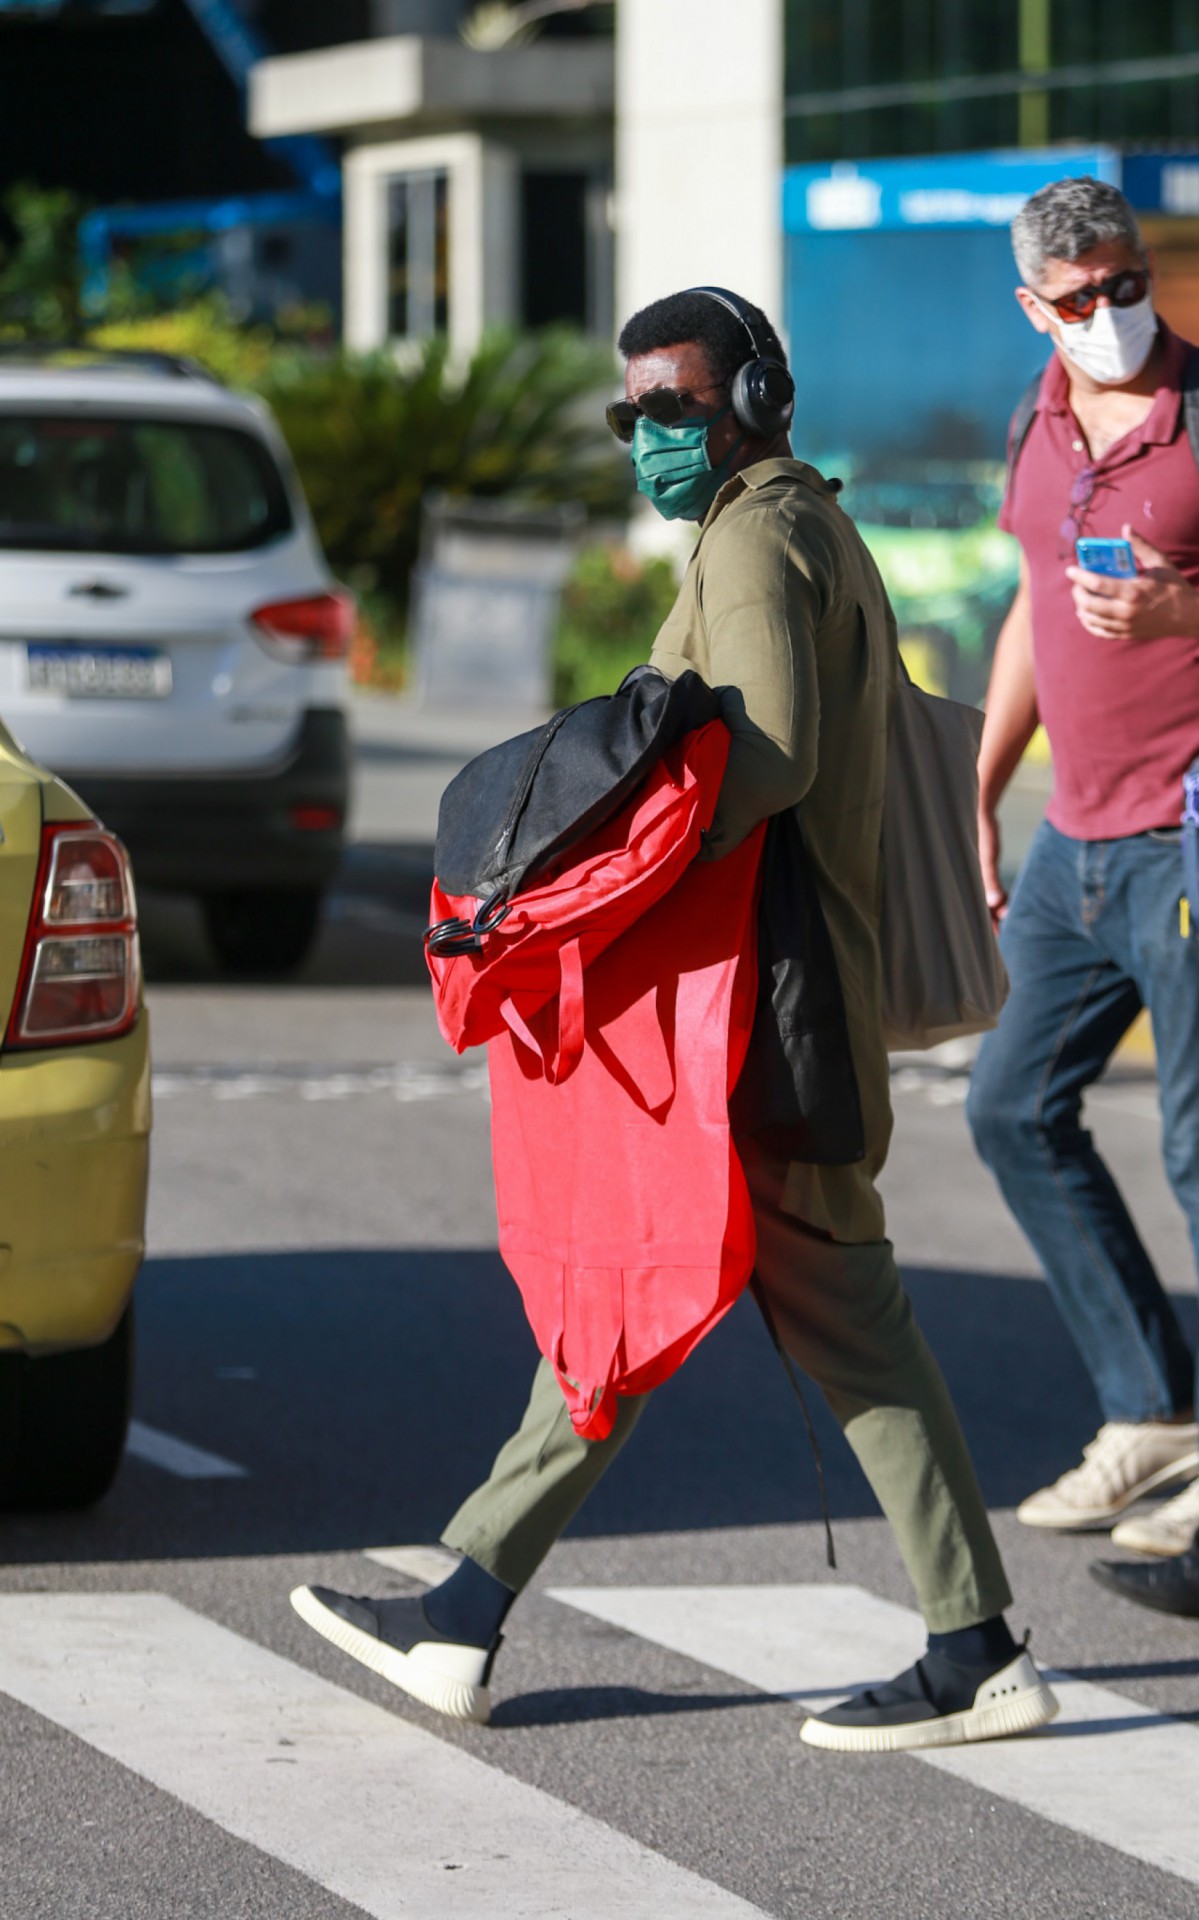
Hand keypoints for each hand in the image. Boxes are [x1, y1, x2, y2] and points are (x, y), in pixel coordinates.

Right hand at [978, 803, 1006, 930]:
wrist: (978, 810)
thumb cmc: (981, 833)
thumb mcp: (986, 857)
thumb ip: (990, 880)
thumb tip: (996, 903)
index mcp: (970, 880)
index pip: (978, 908)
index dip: (986, 924)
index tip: (996, 937)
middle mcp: (971, 879)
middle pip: (981, 906)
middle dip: (990, 920)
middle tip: (1003, 935)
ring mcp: (976, 873)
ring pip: (986, 897)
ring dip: (996, 909)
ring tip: (1006, 921)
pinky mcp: (982, 865)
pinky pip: (990, 886)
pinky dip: (997, 895)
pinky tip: (1006, 901)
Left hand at [1065, 524, 1198, 640]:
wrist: (1188, 616)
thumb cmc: (1174, 587)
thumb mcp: (1160, 562)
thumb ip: (1140, 546)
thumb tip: (1126, 528)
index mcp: (1134, 591)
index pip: (1098, 584)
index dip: (1080, 576)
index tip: (1070, 570)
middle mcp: (1126, 611)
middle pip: (1089, 605)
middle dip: (1077, 592)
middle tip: (1076, 583)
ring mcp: (1125, 626)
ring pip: (1091, 619)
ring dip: (1080, 607)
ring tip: (1080, 596)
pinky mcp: (1126, 634)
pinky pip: (1099, 631)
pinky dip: (1088, 622)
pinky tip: (1086, 613)